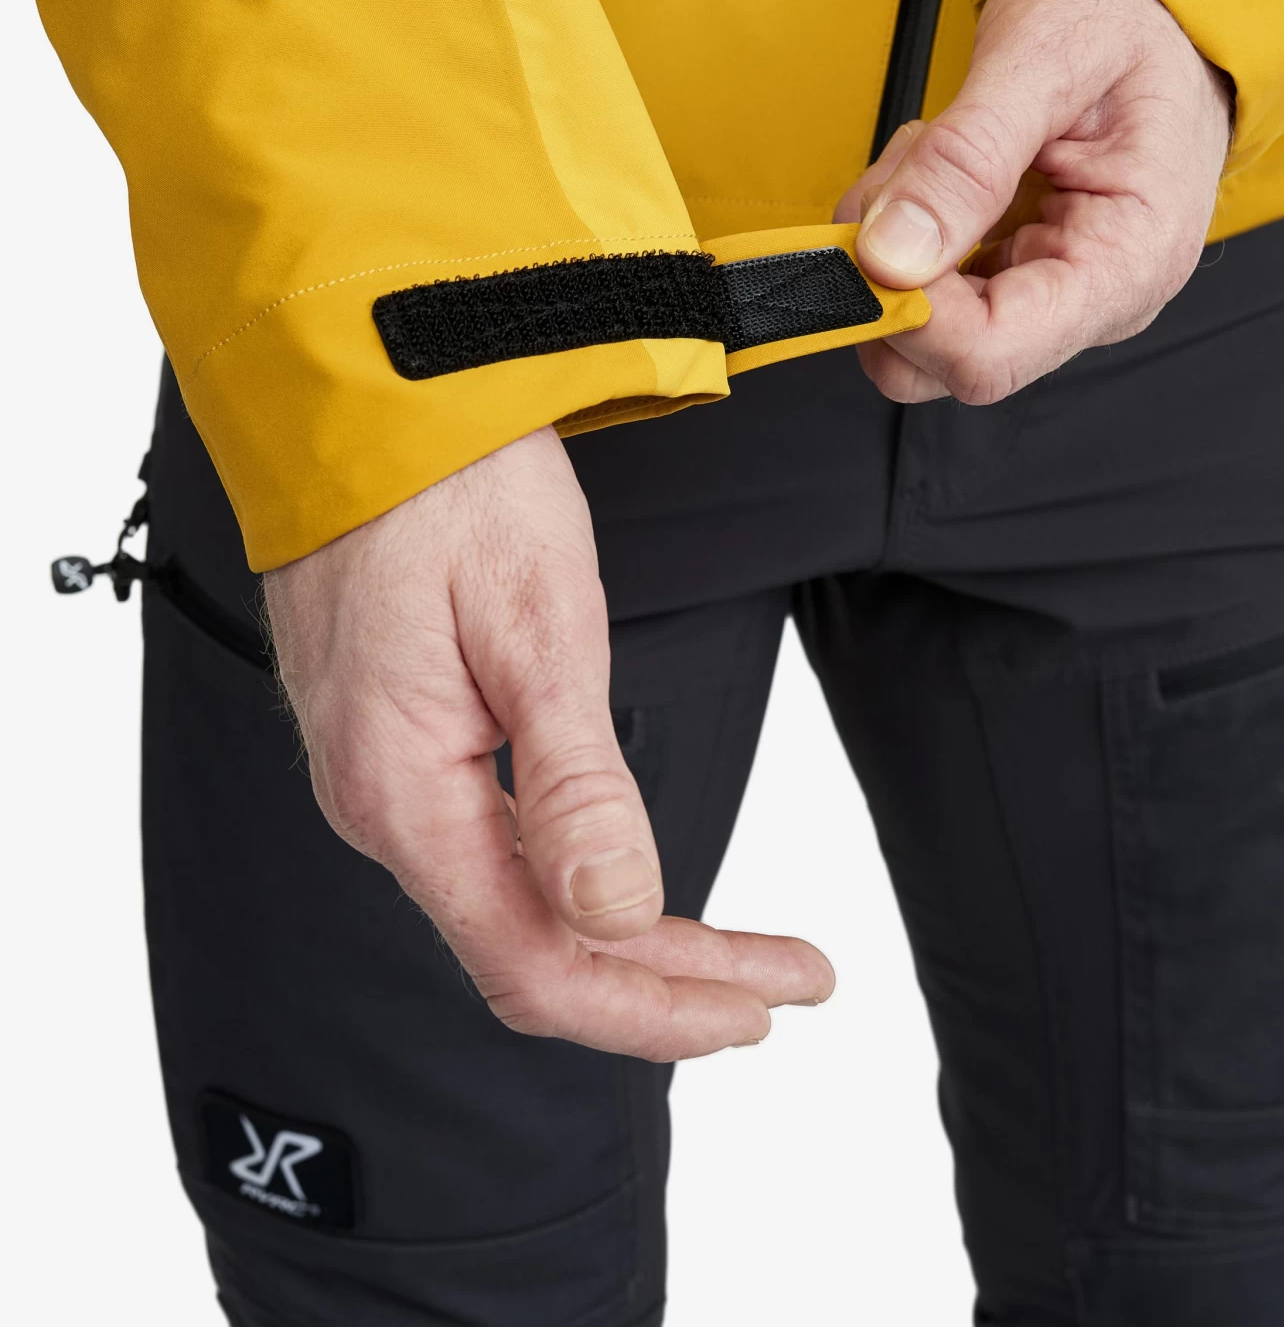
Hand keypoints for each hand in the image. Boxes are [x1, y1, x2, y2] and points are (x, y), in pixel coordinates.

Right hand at [263, 428, 833, 1060]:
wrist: (369, 396)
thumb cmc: (454, 488)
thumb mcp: (535, 624)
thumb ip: (571, 782)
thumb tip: (615, 913)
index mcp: (405, 793)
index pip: (534, 967)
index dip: (652, 1013)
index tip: (761, 1008)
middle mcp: (384, 807)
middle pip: (536, 951)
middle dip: (669, 984)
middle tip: (788, 982)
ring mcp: (388, 777)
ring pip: (523, 908)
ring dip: (635, 942)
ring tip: (741, 955)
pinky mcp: (407, 742)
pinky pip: (499, 854)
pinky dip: (585, 886)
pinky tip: (636, 890)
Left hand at [838, 0, 1231, 402]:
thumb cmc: (1132, 14)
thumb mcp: (1046, 56)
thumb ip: (965, 160)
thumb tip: (891, 257)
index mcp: (1125, 264)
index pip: (988, 355)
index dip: (908, 313)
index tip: (878, 237)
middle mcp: (1090, 301)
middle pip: (940, 364)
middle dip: (891, 273)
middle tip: (909, 170)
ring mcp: (1047, 294)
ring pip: (916, 330)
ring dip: (891, 241)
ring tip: (936, 149)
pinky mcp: (1012, 275)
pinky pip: (925, 290)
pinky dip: (902, 229)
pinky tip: (940, 170)